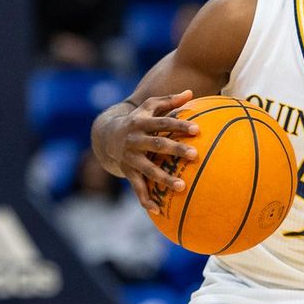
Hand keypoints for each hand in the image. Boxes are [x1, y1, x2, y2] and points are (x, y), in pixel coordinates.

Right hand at [104, 90, 199, 212]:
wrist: (106, 136)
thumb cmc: (137, 120)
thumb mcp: (149, 108)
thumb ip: (169, 101)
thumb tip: (190, 92)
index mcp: (141, 123)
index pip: (163, 123)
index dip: (179, 125)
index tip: (197, 129)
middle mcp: (135, 140)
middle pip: (157, 145)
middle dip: (176, 150)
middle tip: (195, 155)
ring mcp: (130, 158)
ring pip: (148, 169)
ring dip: (164, 179)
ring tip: (182, 187)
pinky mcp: (128, 172)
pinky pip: (137, 188)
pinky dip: (146, 200)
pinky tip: (159, 211)